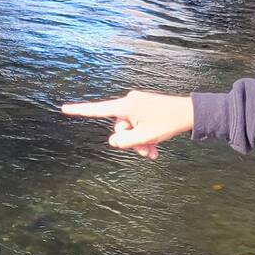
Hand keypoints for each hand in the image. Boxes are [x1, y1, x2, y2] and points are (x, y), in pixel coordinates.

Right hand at [60, 91, 193, 159]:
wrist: (190, 113)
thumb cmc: (168, 123)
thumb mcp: (144, 137)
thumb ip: (124, 142)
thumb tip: (113, 141)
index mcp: (126, 106)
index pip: (98, 109)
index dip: (79, 111)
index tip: (63, 109)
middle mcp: (129, 102)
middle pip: (119, 128)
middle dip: (131, 142)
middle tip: (147, 152)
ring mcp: (137, 105)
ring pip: (131, 130)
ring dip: (140, 142)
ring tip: (154, 152)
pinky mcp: (145, 108)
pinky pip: (138, 125)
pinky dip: (145, 136)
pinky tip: (155, 147)